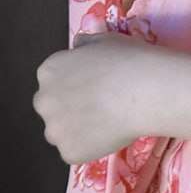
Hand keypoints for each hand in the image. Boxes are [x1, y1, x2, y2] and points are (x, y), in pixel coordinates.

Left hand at [32, 30, 164, 165]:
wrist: (145, 92)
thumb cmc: (127, 60)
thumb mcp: (106, 40)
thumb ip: (85, 44)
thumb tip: (79, 46)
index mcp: (50, 70)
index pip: (53, 78)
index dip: (74, 80)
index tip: (93, 82)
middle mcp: (44, 101)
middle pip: (51, 106)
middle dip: (69, 105)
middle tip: (98, 103)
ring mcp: (54, 130)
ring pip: (62, 131)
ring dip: (77, 127)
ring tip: (107, 120)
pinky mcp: (69, 152)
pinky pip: (76, 150)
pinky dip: (91, 145)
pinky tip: (111, 133)